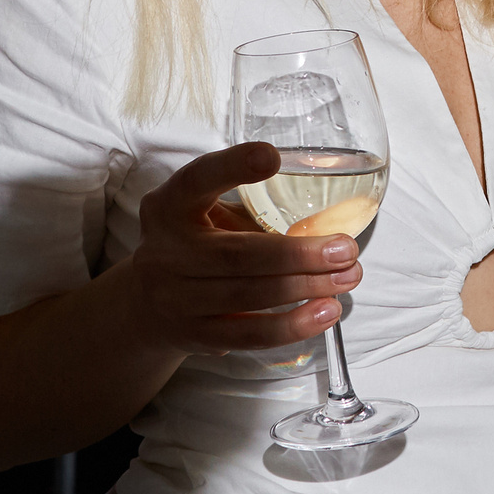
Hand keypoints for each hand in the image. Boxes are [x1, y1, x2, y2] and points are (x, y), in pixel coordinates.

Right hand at [112, 142, 362, 357]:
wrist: (145, 307)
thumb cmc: (194, 246)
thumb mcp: (206, 216)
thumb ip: (252, 210)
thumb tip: (330, 219)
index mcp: (169, 207)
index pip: (196, 181)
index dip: (232, 168)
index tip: (272, 157)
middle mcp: (166, 252)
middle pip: (236, 254)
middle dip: (298, 253)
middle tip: (345, 249)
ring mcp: (176, 299)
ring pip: (249, 295)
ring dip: (306, 287)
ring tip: (348, 277)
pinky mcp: (196, 336)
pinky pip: (250, 335)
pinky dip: (293, 325)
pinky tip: (326, 312)